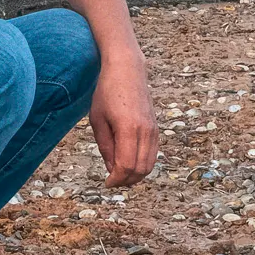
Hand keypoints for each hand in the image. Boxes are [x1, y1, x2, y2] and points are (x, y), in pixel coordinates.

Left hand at [89, 55, 159, 186]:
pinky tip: (129, 163)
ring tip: (120, 175)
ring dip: (136, 175)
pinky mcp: (156, 129)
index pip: (126, 166)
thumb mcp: (98, 119)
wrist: (127, 71)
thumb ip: (106, 146)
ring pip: (149, 164)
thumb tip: (113, 170)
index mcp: (128, 129)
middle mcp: (145, 132)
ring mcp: (154, 130)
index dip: (116, 179)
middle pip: (140, 169)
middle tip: (112, 181)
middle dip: (126, 180)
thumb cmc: (107, 93)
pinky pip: (153, 154)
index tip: (106, 183)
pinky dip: (143, 164)